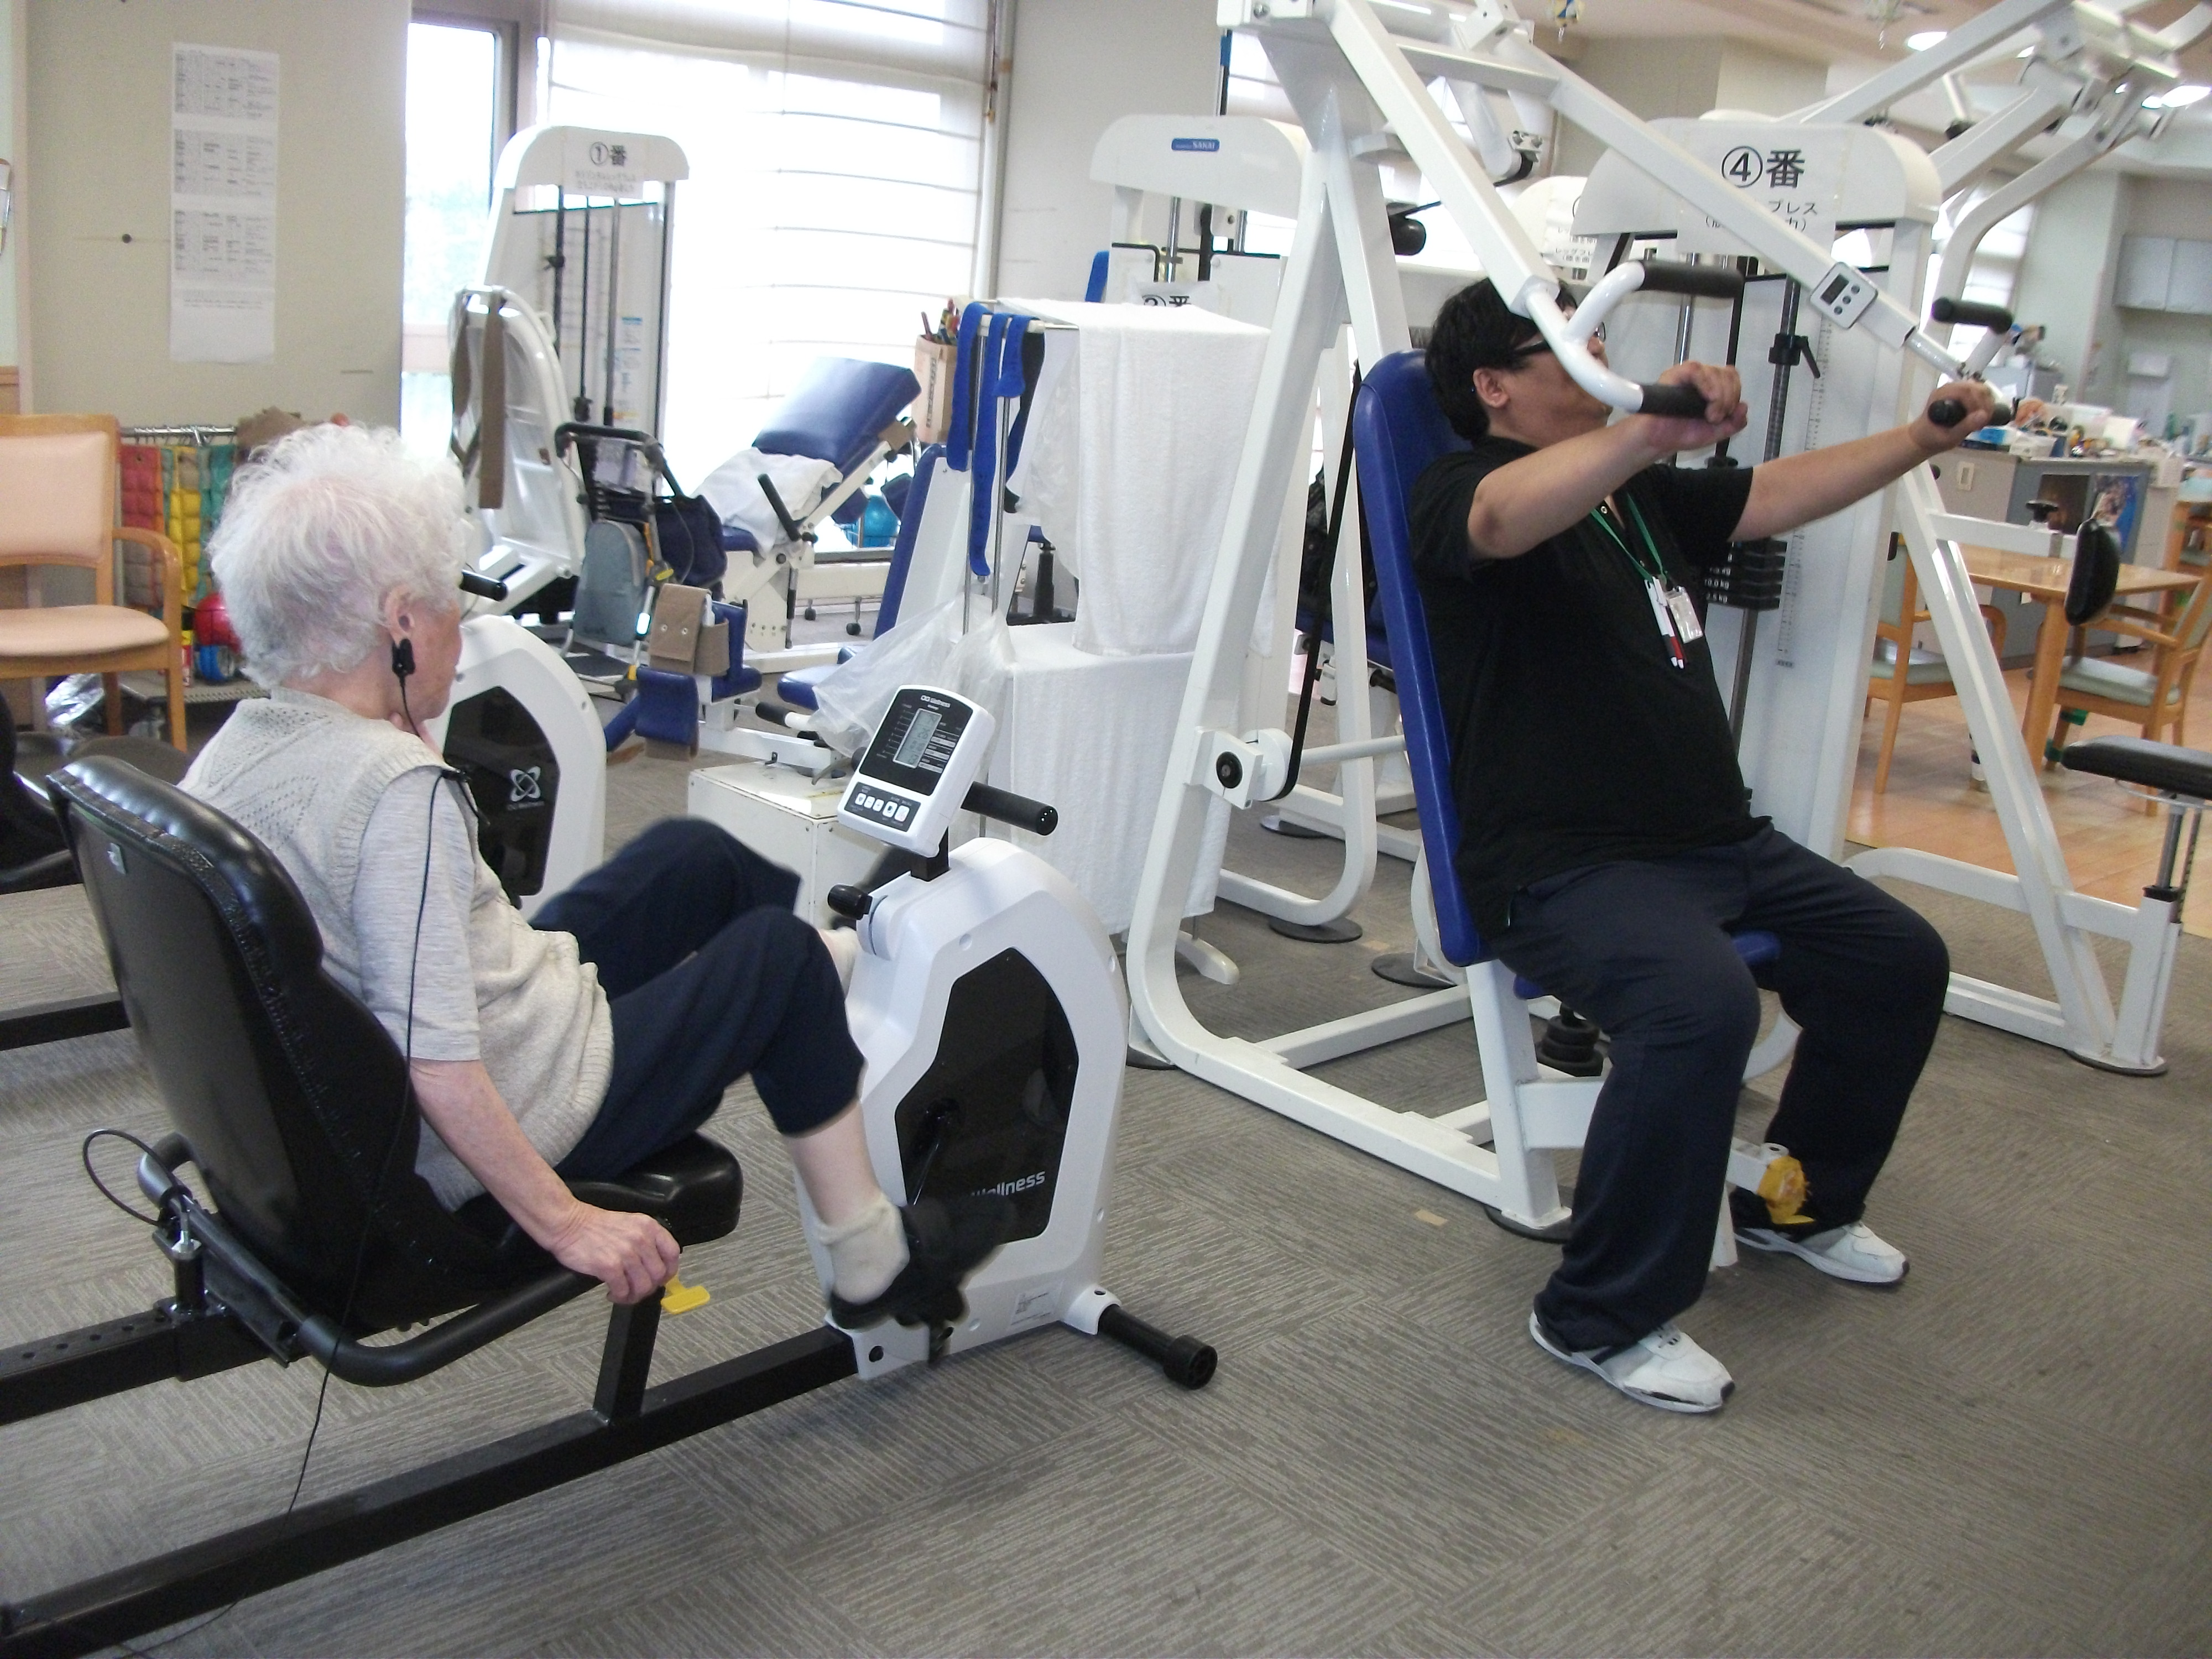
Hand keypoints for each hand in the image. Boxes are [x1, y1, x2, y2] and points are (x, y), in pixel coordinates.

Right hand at [546, 1200, 679, 1303]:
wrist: (568, 1224)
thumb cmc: (594, 1225)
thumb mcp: (629, 1224)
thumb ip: (645, 1240)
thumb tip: (655, 1265)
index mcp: (648, 1227)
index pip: (672, 1253)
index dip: (669, 1270)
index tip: (661, 1278)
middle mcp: (641, 1239)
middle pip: (659, 1274)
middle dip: (649, 1287)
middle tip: (637, 1289)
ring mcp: (626, 1253)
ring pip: (643, 1286)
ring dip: (634, 1295)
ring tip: (623, 1294)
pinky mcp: (609, 1266)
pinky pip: (623, 1290)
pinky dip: (619, 1297)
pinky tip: (611, 1293)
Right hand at [1632, 361, 1747, 456]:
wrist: (1657, 441)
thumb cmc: (1680, 434)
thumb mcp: (1716, 432)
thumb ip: (1734, 423)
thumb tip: (1744, 406)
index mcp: (1711, 387)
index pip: (1732, 377)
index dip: (1735, 393)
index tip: (1727, 414)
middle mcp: (1701, 378)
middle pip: (1727, 373)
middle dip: (1729, 397)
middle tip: (1716, 417)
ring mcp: (1687, 376)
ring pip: (1714, 371)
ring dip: (1720, 396)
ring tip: (1709, 416)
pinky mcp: (1674, 375)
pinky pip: (1695, 370)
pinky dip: (1706, 384)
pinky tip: (1706, 399)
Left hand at [1910, 380, 2001, 452]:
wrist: (1922, 438)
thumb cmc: (1932, 438)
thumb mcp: (1949, 436)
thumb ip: (1965, 426)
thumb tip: (1983, 415)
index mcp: (1941, 395)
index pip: (1967, 390)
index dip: (1979, 403)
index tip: (1982, 419)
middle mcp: (1949, 389)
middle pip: (1976, 387)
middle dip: (1985, 404)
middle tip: (1984, 421)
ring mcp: (1956, 390)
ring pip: (1980, 390)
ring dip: (1986, 404)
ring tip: (1982, 421)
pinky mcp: (1961, 395)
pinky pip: (1978, 394)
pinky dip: (1983, 404)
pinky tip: (1980, 417)